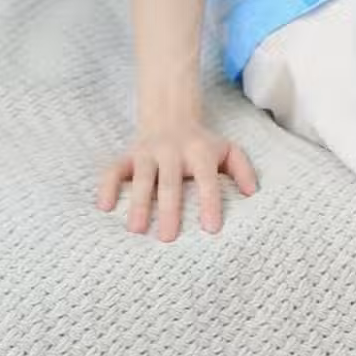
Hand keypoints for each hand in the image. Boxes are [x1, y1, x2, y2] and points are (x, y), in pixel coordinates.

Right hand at [96, 116, 257, 241]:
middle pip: (170, 182)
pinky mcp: (127, 155)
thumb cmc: (203, 144)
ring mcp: (147, 152)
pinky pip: (112, 170)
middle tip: (168, 238)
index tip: (211, 228)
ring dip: (139, 203)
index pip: (207, 179)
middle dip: (169, 210)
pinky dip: (107, 186)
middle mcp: (172, 151)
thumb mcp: (228, 150)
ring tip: (136, 229)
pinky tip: (104, 207)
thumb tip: (251, 194)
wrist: (171, 117)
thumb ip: (243, 170)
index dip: (209, 202)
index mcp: (199, 152)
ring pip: (142, 178)